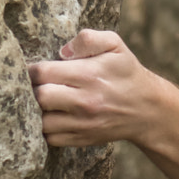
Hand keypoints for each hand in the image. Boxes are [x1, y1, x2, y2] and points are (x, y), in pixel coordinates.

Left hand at [27, 28, 160, 146]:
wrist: (146, 109)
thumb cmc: (126, 72)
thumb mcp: (115, 44)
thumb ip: (88, 39)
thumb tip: (63, 52)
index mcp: (89, 75)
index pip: (43, 72)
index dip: (32, 69)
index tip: (34, 69)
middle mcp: (84, 102)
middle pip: (40, 97)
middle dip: (33, 89)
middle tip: (36, 85)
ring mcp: (82, 124)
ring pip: (41, 121)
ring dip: (38, 111)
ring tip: (44, 101)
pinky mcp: (81, 139)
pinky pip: (51, 138)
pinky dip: (47, 128)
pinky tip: (53, 116)